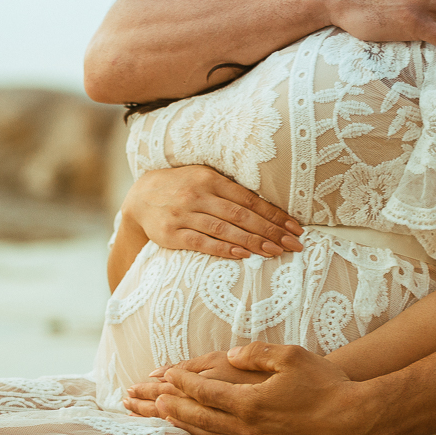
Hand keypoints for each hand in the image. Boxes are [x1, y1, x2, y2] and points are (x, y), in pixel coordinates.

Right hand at [122, 166, 302, 259]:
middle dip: (270, 231)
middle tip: (293, 245)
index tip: (295, 228)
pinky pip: (202, 243)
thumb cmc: (182, 187)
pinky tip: (243, 256)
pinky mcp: (172, 233)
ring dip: (253, 242)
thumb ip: (230, 189)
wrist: (140, 197)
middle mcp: (198, 195)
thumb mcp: (204, 178)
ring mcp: (184, 214)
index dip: (274, 214)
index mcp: (210, 178)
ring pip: (224, 229)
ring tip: (275, 252)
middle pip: (241, 215)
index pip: (249, 199)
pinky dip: (224, 249)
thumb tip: (268, 206)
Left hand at [137, 342, 378, 434]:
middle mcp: (249, 428)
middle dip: (172, 408)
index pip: (206, 393)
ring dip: (185, 427)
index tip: (166, 376)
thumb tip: (230, 354)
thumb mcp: (291, 356)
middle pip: (200, 418)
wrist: (356, 419)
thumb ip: (256, 353)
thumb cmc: (326, 384)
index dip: (183, 384)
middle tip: (149, 401)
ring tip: (166, 419)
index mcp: (250, 402)